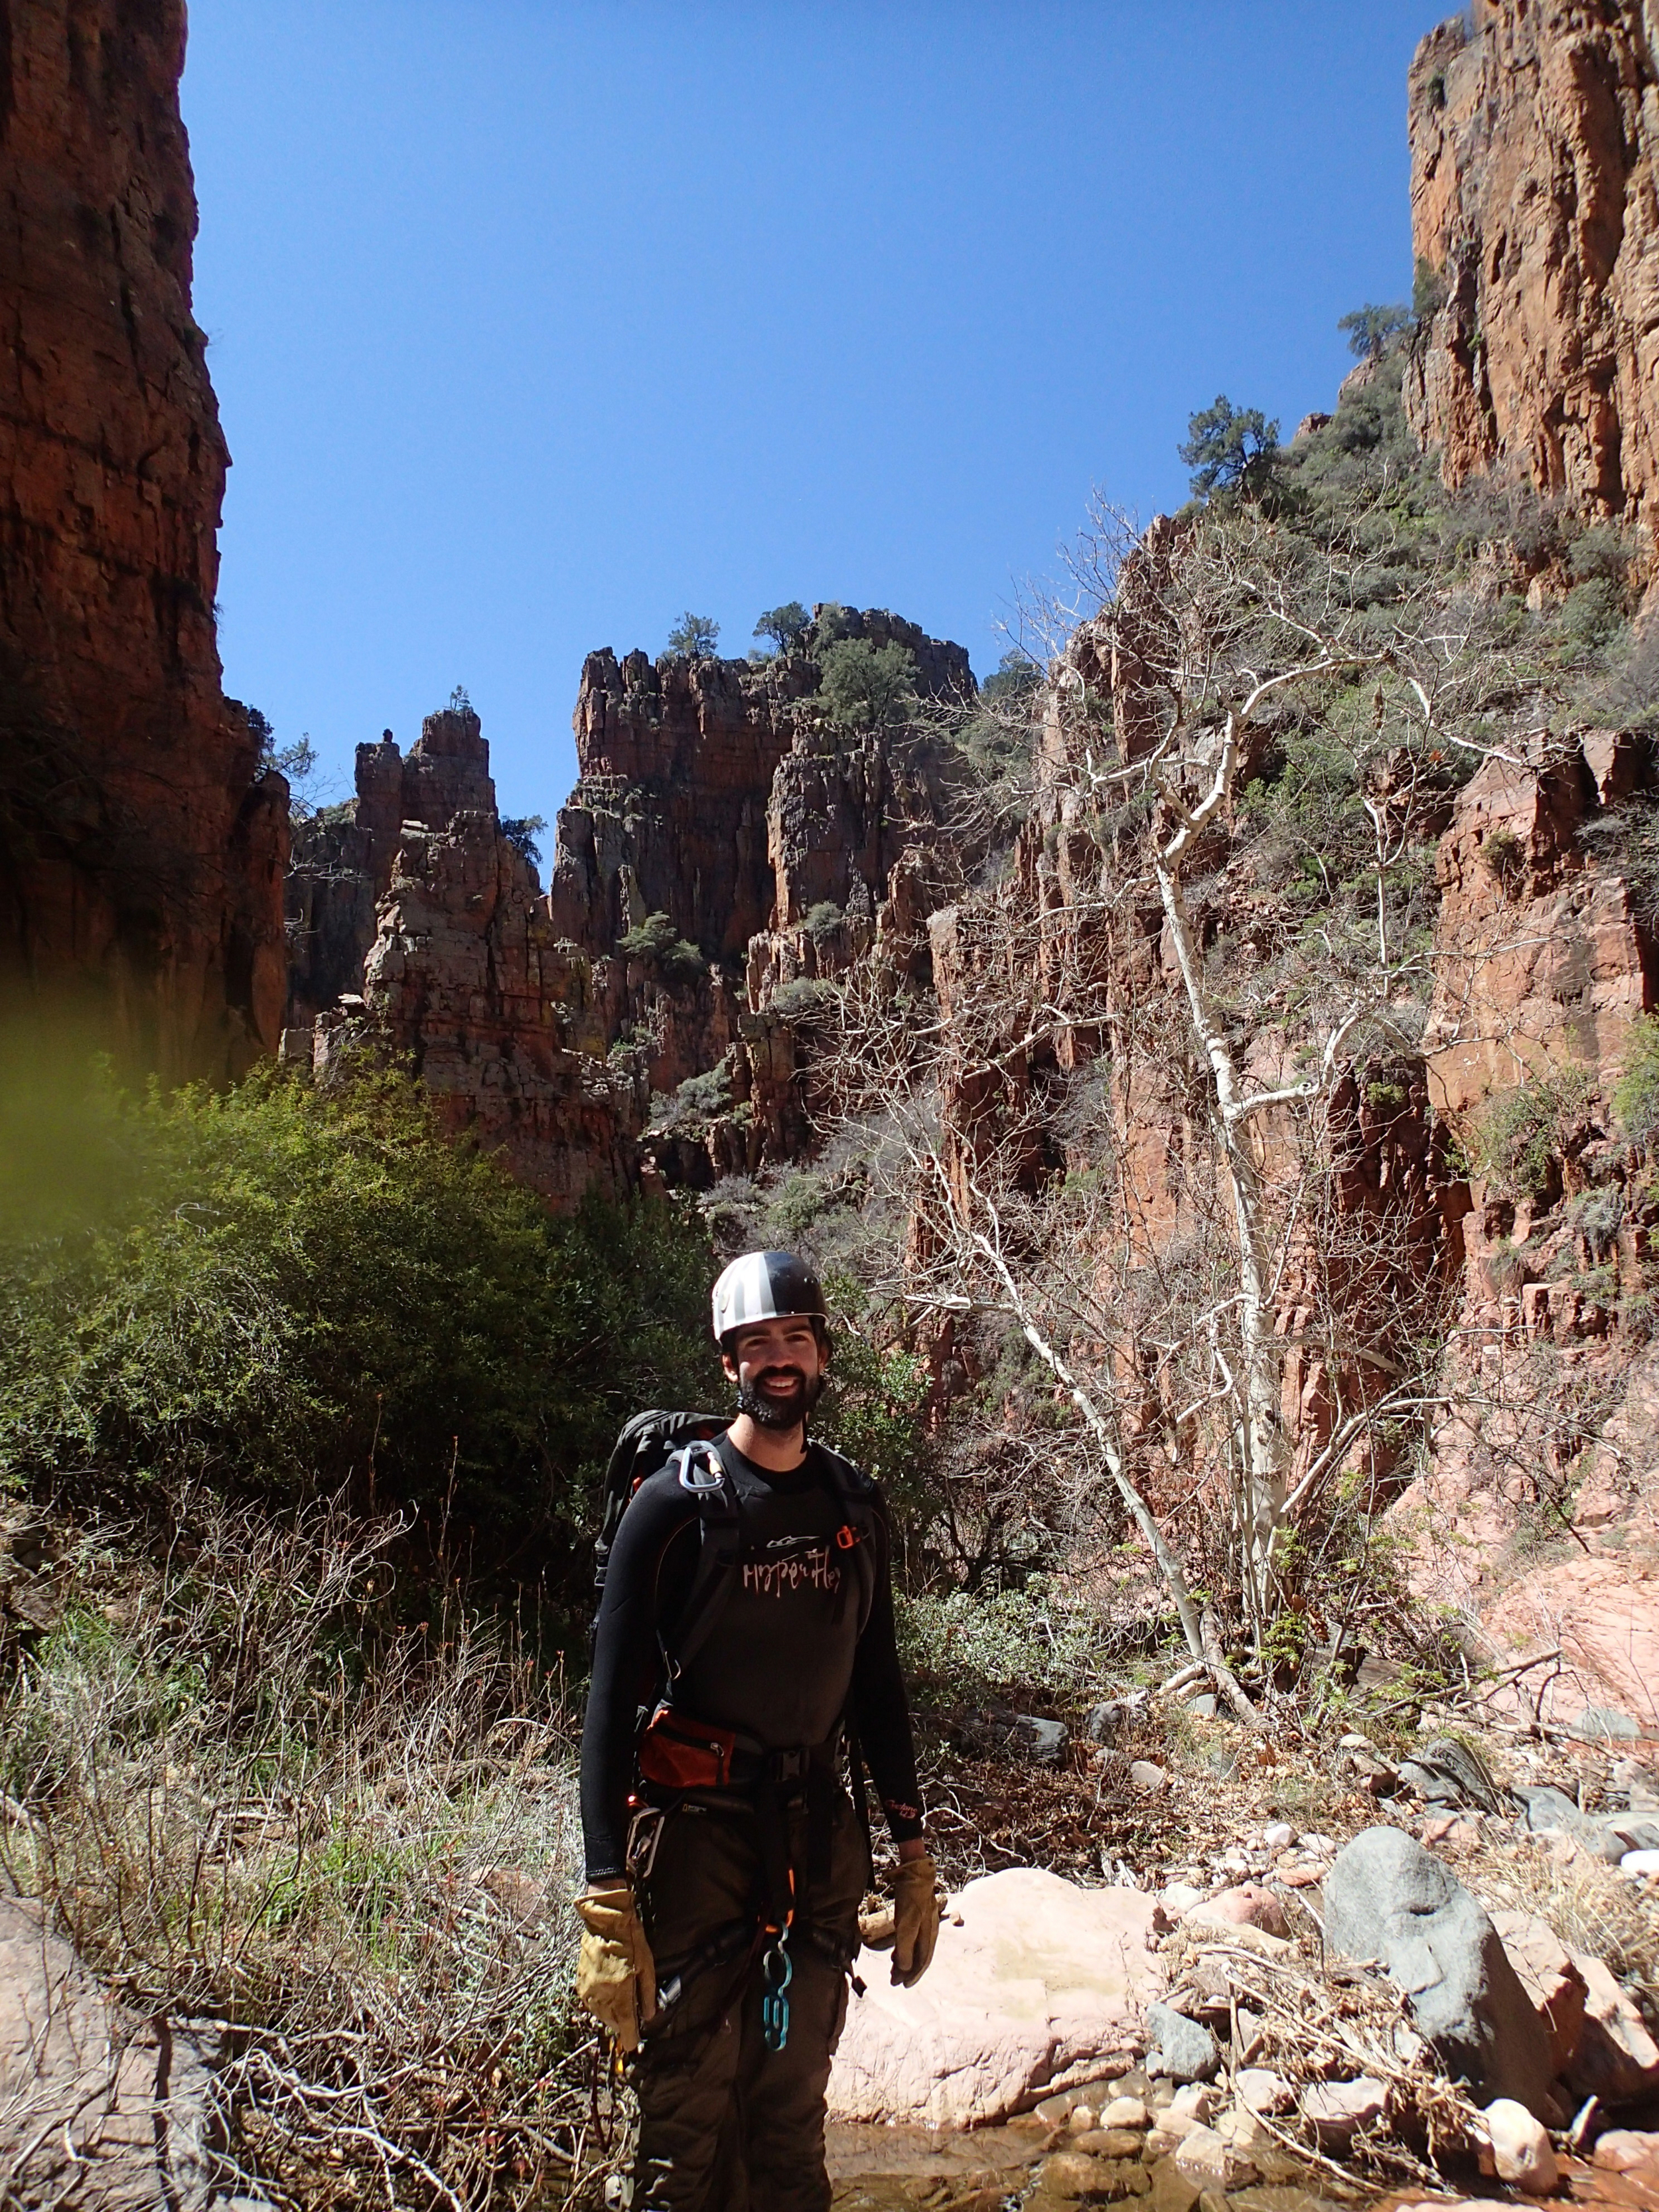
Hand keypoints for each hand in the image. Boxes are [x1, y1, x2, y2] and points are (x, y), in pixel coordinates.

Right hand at [574, 1880, 656, 2050]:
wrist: (605, 1921)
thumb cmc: (630, 1940)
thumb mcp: (647, 1965)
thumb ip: (647, 1993)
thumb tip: (649, 2016)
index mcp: (620, 1990)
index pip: (624, 2024)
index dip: (630, 2037)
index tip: (634, 2044)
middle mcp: (601, 1993)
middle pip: (612, 2021)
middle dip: (622, 2024)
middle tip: (630, 2023)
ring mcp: (588, 1988)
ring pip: (600, 2014)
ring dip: (610, 2016)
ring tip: (620, 2011)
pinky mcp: (580, 1982)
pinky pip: (590, 2002)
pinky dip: (600, 2005)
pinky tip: (608, 1999)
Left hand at [890, 1852, 940, 1987]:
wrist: (914, 1872)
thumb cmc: (911, 1898)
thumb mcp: (906, 1925)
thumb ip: (905, 1948)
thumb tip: (904, 1969)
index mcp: (929, 1936)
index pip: (922, 1962)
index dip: (912, 1975)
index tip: (902, 1985)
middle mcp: (929, 1931)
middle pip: (919, 1957)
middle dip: (907, 1970)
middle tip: (894, 1981)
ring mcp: (925, 1923)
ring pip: (915, 1948)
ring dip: (904, 1960)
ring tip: (893, 1969)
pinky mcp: (918, 1916)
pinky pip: (912, 1938)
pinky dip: (904, 1948)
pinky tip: (896, 1951)